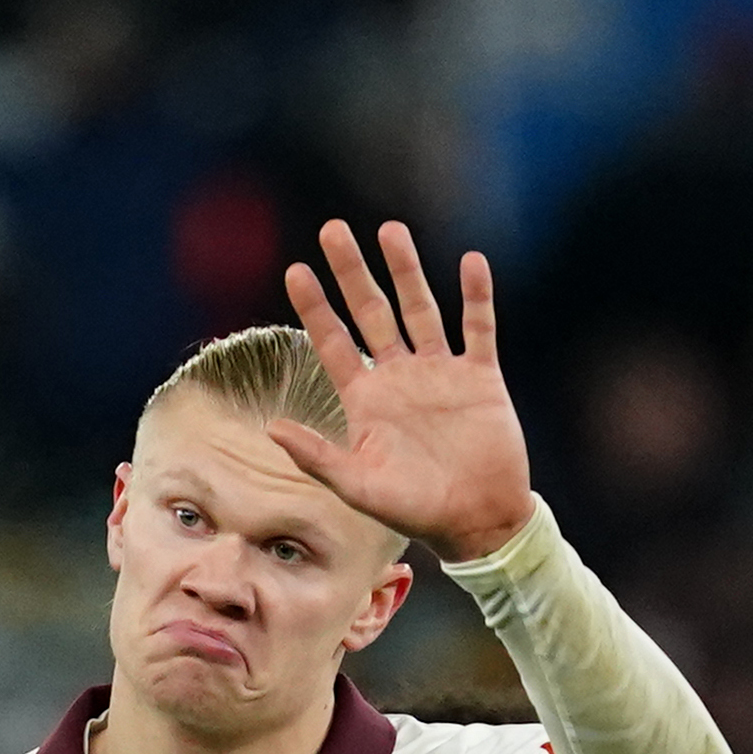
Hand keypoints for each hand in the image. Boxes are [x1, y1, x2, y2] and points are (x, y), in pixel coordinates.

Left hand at [271, 219, 535, 560]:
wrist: (478, 523)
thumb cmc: (415, 511)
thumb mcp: (358, 487)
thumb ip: (317, 455)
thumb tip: (271, 428)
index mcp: (367, 399)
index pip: (334, 342)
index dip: (315, 307)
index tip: (295, 270)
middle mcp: (400, 377)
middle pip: (372, 312)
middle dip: (353, 272)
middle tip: (332, 230)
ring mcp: (441, 373)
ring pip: (421, 309)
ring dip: (407, 270)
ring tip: (390, 230)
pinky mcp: (480, 378)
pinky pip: (478, 328)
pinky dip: (476, 297)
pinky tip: (470, 262)